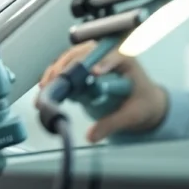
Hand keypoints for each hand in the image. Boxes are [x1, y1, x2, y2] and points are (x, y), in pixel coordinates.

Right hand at [38, 41, 167, 142]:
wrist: (142, 100)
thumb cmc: (142, 103)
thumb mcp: (131, 116)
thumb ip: (112, 124)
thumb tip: (91, 136)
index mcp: (126, 60)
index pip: (115, 56)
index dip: (104, 62)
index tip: (95, 73)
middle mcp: (108, 52)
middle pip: (86, 53)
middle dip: (71, 66)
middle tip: (58, 80)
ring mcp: (93, 56)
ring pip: (72, 57)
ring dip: (58, 70)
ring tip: (47, 86)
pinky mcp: (83, 65)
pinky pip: (66, 65)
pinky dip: (55, 74)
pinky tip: (46, 86)